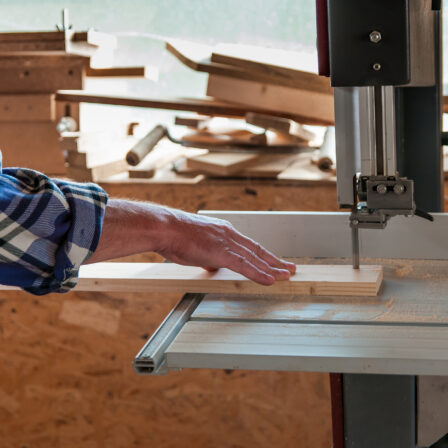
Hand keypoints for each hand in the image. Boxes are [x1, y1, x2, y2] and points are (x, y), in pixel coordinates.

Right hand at [157, 210, 295, 284]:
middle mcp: (229, 234)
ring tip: (286, 275)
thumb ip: (208, 256)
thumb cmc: (175, 236)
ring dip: (272, 268)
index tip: (274, 261)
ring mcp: (226, 242)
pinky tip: (270, 280)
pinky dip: (258, 273)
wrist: (165, 228)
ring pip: (255, 257)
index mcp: (223, 231)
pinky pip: (244, 265)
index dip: (263, 255)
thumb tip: (213, 266)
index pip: (248, 245)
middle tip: (289, 268)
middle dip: (274, 261)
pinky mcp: (220, 252)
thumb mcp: (195, 247)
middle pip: (257, 250)